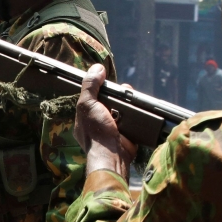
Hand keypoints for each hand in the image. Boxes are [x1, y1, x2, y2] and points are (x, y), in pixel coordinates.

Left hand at [75, 64, 136, 179]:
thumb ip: (90, 86)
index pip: (92, 98)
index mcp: (85, 117)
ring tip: (131, 94)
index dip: (100, 87)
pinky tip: (137, 107)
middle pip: (108, 102)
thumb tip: (97, 68)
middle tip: (124, 88)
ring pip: (121, 109)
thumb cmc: (96, 131)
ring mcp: (112, 129)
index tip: (108, 79)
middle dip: (117, 94)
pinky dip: (135, 113)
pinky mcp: (126, 133)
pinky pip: (132, 119)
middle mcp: (97, 123)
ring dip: (127, 101)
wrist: (113, 154)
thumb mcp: (87, 104)